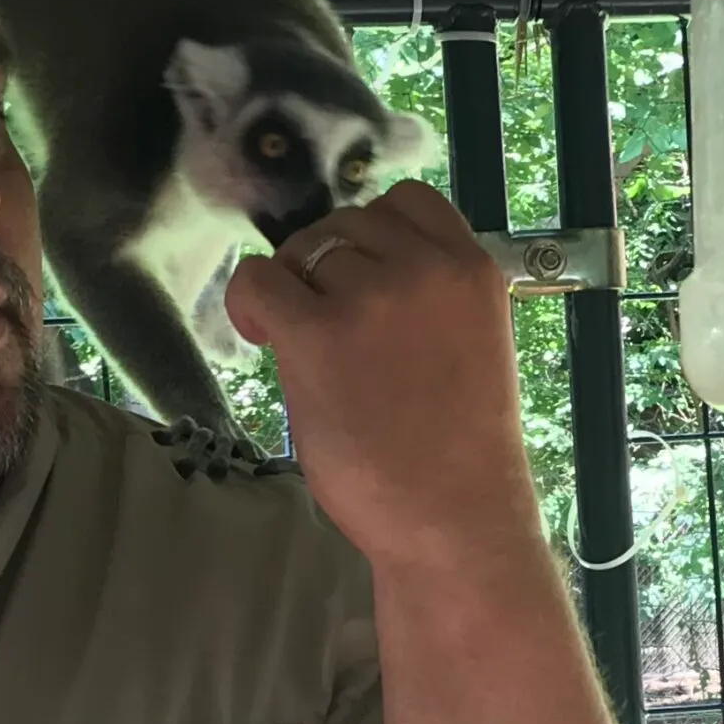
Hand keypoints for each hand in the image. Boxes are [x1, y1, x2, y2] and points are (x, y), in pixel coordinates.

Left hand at [223, 181, 542, 576]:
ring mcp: (371, 297)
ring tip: (308, 352)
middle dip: (323, 267)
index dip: (369, 236)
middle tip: (322, 325)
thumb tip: (348, 272)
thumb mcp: (469, 344)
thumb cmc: (457, 451)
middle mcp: (425, 269)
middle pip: (345, 224)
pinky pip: (258, 283)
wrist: (453, 521)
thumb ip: (426, 297)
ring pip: (301, 254)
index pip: (406, 202)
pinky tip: (262, 338)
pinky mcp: (318, 333)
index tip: (356, 280)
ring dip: (292, 294)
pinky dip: (250, 304)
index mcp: (473, 269)